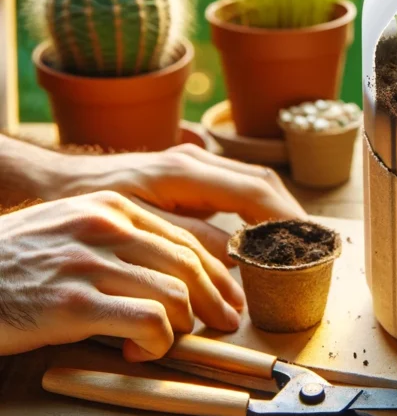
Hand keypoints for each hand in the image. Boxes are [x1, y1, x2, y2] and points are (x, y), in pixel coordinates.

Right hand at [0, 192, 244, 359]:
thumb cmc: (18, 257)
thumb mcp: (73, 226)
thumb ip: (122, 237)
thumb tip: (175, 268)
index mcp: (113, 206)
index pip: (183, 238)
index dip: (215, 271)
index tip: (228, 295)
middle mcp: (107, 226)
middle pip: (187, 264)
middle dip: (216, 299)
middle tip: (227, 322)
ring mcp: (90, 262)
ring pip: (175, 293)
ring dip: (182, 325)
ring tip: (167, 339)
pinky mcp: (72, 302)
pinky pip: (147, 321)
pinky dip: (157, 341)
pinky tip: (143, 350)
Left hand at [41, 144, 307, 264]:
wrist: (63, 182)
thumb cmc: (93, 204)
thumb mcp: (137, 226)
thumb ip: (188, 238)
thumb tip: (236, 255)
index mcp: (186, 172)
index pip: (254, 192)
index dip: (285, 218)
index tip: (308, 242)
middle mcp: (198, 161)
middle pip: (262, 180)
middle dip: (291, 211)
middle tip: (314, 243)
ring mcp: (196, 163)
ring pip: (253, 180)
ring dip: (278, 208)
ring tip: (297, 239)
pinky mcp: (192, 173)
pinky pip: (238, 186)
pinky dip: (259, 207)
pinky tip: (263, 231)